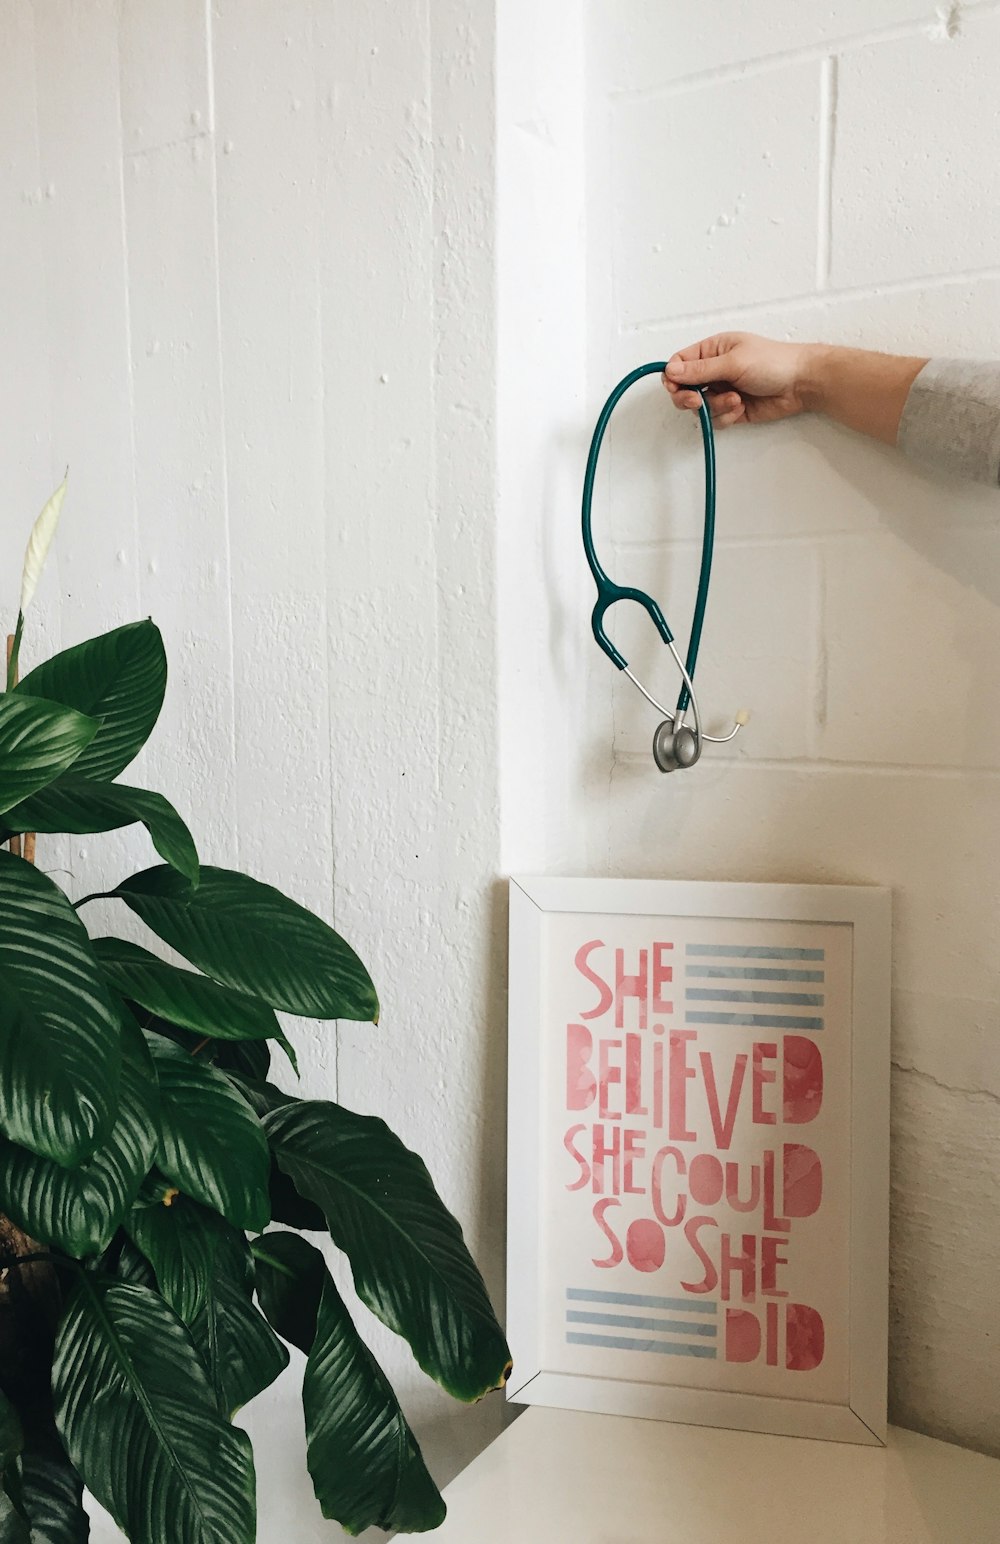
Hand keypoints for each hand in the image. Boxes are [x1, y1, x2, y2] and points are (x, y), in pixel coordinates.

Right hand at [663, 332, 813, 428]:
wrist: (801, 383)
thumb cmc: (772, 362)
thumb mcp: (733, 362)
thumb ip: (700, 370)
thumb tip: (670, 371)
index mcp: (712, 351)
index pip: (679, 364)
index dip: (672, 377)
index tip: (676, 388)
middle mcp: (714, 370)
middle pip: (684, 389)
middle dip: (688, 398)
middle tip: (697, 402)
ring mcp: (723, 391)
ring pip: (700, 407)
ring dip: (715, 407)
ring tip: (735, 400)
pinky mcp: (732, 409)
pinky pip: (716, 419)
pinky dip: (726, 416)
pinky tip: (741, 408)